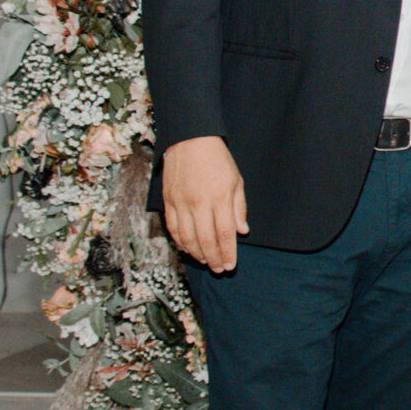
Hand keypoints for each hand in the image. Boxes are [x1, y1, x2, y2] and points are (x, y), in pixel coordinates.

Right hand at [161, 136, 248, 270]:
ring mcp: (181, 202)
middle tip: (219, 269)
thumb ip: (239, 208)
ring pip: (187, 238)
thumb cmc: (217, 160)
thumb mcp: (236, 180)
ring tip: (205, 262)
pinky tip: (188, 249)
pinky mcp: (168, 201)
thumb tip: (242, 232)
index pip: (224, 233)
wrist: (189, 140)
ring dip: (196, 254)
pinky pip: (173, 228)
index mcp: (219, 197)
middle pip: (205, 240)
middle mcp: (199, 202)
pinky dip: (180, 242)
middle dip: (213, 258)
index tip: (231, 265)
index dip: (228, 253)